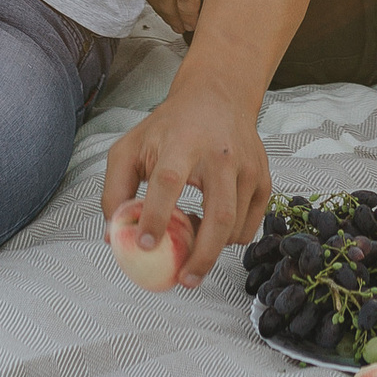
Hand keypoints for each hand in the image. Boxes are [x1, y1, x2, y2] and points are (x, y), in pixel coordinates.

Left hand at [99, 77, 269, 290]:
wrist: (217, 96)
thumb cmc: (168, 127)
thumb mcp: (130, 148)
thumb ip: (115, 191)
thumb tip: (113, 236)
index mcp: (182, 142)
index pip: (168, 181)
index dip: (156, 216)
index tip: (144, 245)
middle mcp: (220, 154)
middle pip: (218, 214)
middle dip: (202, 255)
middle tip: (184, 280)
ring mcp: (247, 167)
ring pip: (235, 226)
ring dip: (211, 246)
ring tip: (190, 238)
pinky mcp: (263, 179)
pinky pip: (248, 226)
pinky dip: (229, 238)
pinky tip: (209, 223)